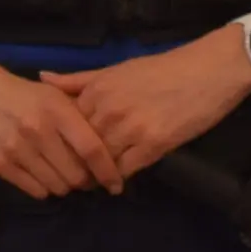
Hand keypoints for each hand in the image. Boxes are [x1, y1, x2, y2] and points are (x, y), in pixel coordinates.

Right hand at [0, 59, 123, 199]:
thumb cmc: (26, 96)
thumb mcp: (56, 97)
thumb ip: (81, 120)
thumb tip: (110, 151)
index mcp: (57, 111)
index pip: (91, 149)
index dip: (107, 171)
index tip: (115, 183)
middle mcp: (38, 131)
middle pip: (76, 175)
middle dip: (85, 181)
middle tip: (84, 177)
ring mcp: (18, 149)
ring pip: (57, 187)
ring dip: (65, 185)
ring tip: (62, 174)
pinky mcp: (1, 165)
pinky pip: (36, 191)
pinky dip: (45, 188)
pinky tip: (43, 175)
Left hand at [42, 29, 250, 177]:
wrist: (208, 71)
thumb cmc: (163, 68)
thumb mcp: (117, 69)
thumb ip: (79, 79)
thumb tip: (42, 77)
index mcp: (97, 89)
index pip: (67, 124)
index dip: (62, 141)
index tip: (60, 153)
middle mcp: (108, 109)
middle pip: (80, 145)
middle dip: (75, 161)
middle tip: (72, 175)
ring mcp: (130, 128)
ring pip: (100, 161)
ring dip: (95, 174)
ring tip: (93, 182)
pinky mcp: (153, 145)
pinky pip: (125, 169)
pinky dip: (118, 178)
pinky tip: (117, 183)